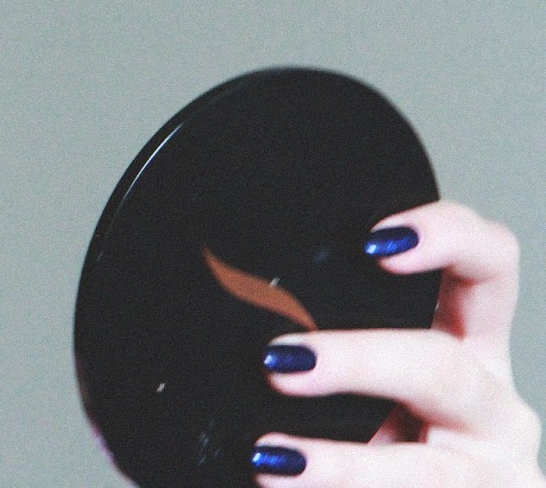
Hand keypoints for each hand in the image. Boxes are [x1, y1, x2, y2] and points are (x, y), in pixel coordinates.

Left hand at [253, 200, 544, 485]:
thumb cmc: (364, 428)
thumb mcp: (355, 375)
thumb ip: (312, 336)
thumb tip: (210, 303)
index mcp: (466, 341)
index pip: (487, 264)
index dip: (448, 238)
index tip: (373, 243)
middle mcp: (489, 401)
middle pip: (442, 367)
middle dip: (359, 363)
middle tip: (277, 362)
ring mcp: (490, 470)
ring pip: (427, 468)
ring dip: (344, 464)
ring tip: (271, 458)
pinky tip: (281, 484)